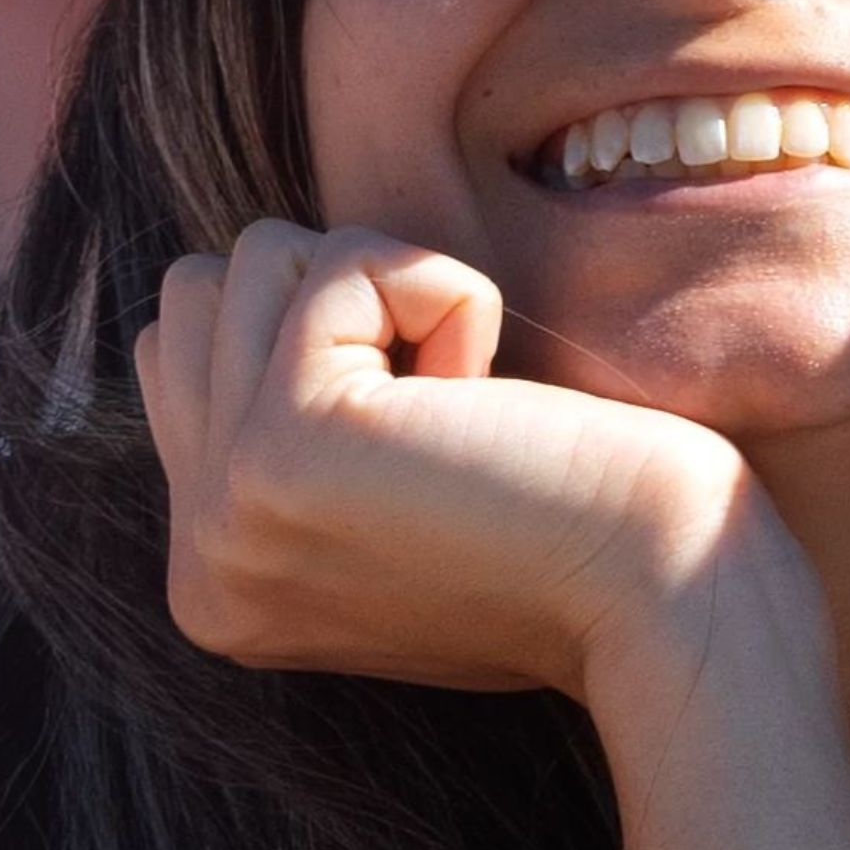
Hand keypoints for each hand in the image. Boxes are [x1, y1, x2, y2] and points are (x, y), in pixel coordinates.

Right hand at [135, 222, 790, 712]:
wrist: (670, 591)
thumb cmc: (572, 530)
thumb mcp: (391, 492)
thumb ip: (292, 424)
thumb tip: (235, 285)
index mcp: (211, 578)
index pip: (180, 354)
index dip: (322, 339)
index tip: (429, 433)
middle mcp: (198, 561)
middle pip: (198, 295)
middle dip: (336, 298)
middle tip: (448, 407)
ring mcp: (225, 511)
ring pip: (257, 258)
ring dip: (393, 290)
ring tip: (469, 406)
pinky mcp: (284, 446)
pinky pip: (341, 264)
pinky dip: (445, 291)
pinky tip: (493, 394)